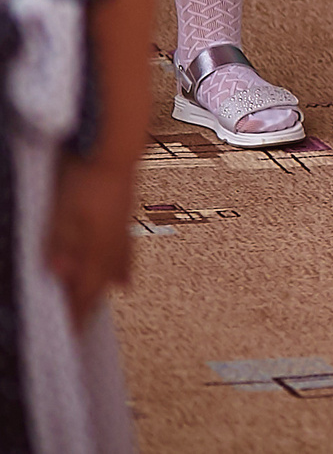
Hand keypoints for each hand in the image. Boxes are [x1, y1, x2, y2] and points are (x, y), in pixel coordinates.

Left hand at [45, 154, 133, 323]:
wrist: (116, 147)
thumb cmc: (88, 176)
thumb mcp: (64, 212)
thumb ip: (62, 244)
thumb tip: (59, 275)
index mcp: (97, 247)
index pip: (85, 290)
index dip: (75, 314)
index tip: (69, 334)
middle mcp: (113, 244)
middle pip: (100, 284)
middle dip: (89, 305)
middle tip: (81, 325)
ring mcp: (121, 230)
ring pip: (114, 270)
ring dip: (105, 289)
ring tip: (102, 304)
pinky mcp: (124, 217)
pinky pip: (124, 253)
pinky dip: (122, 269)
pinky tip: (124, 275)